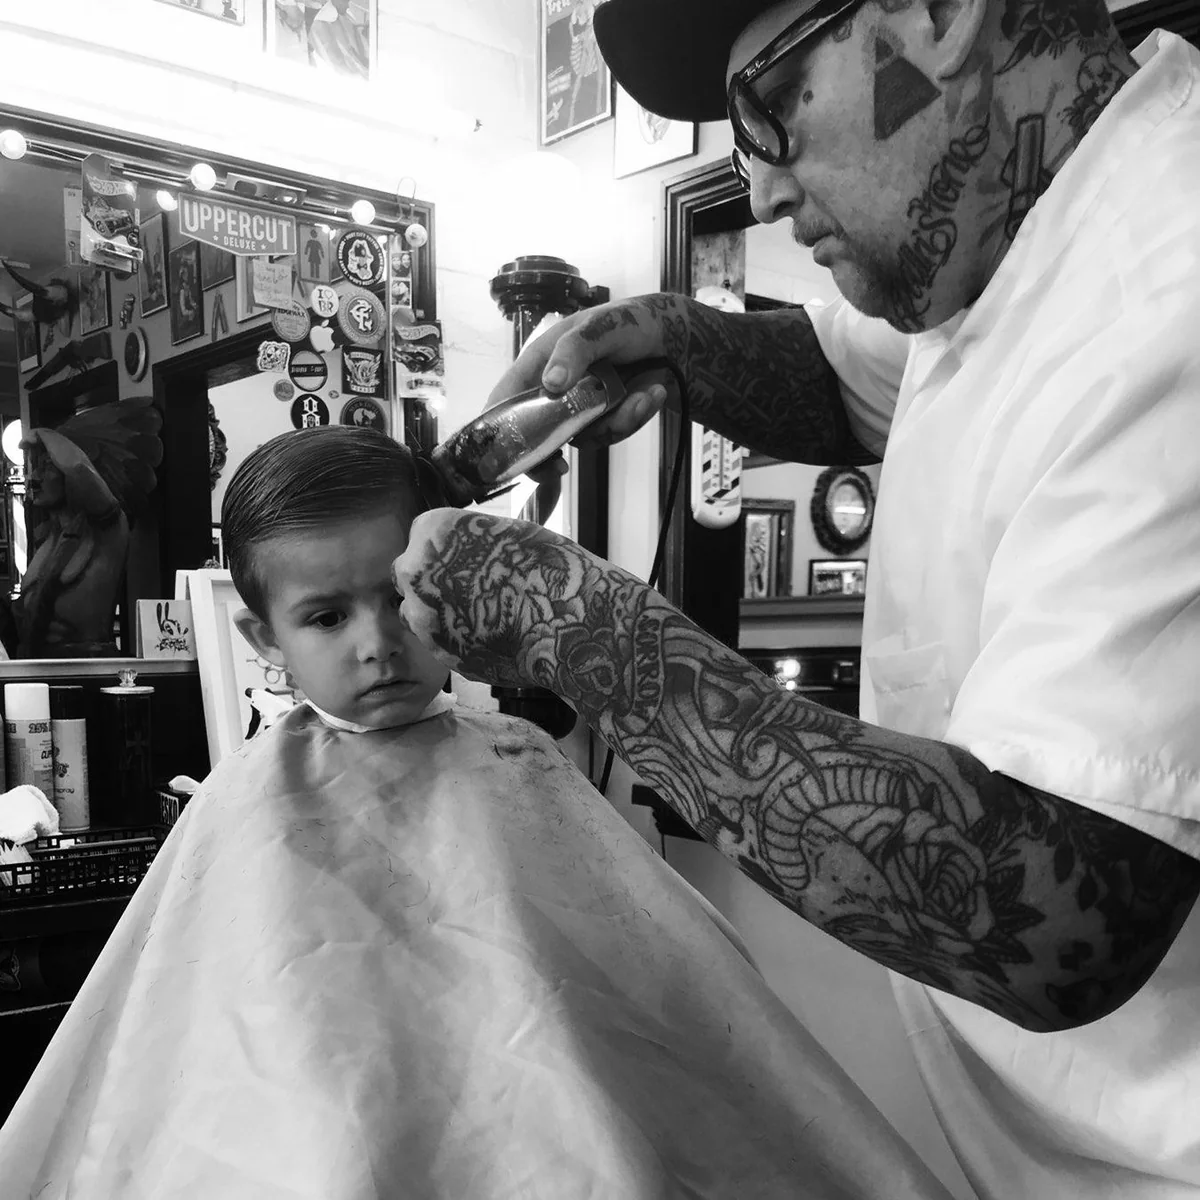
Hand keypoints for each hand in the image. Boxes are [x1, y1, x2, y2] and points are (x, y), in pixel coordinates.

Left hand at [393, 508, 584, 689]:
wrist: (562, 624)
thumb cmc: (545, 570)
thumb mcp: (508, 531)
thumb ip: (472, 537)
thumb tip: (467, 545)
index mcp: (433, 533)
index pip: (421, 533)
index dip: (442, 545)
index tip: (461, 555)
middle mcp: (417, 573)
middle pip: (409, 572)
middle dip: (431, 578)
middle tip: (467, 585)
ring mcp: (424, 617)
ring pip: (417, 610)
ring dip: (437, 610)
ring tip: (479, 613)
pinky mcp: (439, 652)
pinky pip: (437, 640)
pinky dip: (454, 637)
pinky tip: (485, 634)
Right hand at [485, 295, 689, 449]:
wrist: (669, 339)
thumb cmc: (627, 323)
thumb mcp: (600, 328)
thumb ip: (575, 350)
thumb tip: (551, 383)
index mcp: (541, 363)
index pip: (505, 399)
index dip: (497, 428)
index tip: (505, 453)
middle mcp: (555, 390)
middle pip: (535, 435)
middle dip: (550, 454)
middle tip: (558, 467)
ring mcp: (579, 408)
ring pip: (582, 439)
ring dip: (616, 421)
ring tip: (642, 395)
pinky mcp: (605, 419)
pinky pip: (612, 433)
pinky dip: (636, 416)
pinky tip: (652, 393)